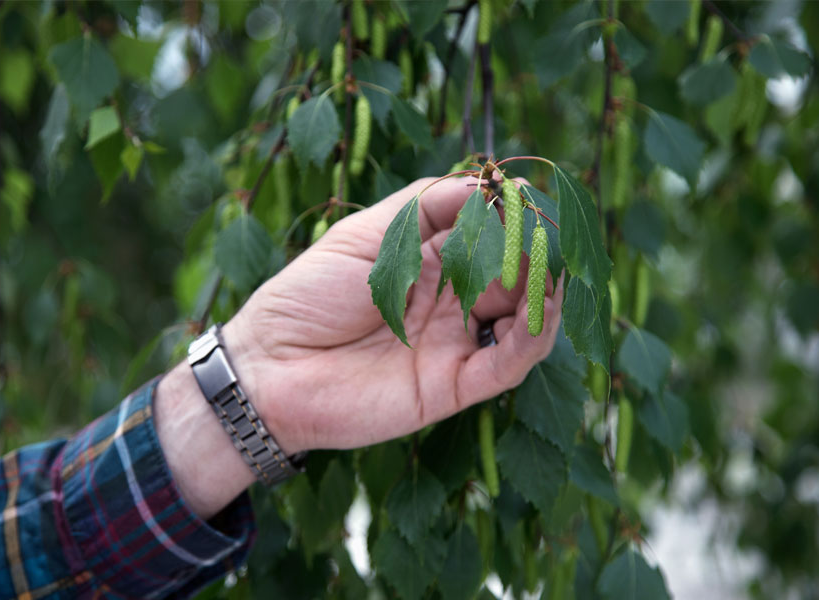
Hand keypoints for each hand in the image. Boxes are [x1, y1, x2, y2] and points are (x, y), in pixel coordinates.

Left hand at [222, 175, 564, 454]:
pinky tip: (539, 308)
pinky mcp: (454, 385)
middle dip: (532, 254)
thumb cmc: (306, 295)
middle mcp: (451, 303)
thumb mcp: (362, 236)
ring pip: (522, 320)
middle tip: (545, 235)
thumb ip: (422, 208)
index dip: (510, 218)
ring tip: (549, 269)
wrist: (269, 368)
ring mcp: (455, 344)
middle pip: (512, 277)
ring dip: (543, 293)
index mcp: (429, 263)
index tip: (525, 196)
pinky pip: (507, 364)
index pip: (488, 237)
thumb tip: (483, 183)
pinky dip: (533, 337)